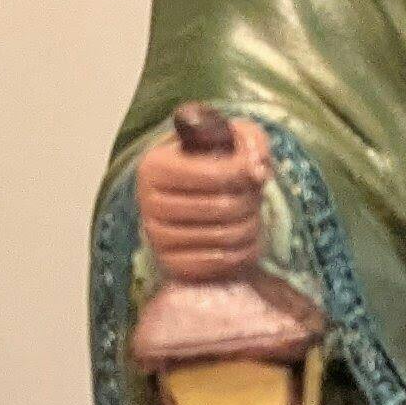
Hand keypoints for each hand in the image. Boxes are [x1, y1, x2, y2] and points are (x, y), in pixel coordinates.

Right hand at [137, 105, 271, 280]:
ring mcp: (156, 237)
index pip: (215, 175)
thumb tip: (257, 170)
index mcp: (154, 165)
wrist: (200, 204)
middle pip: (223, 207)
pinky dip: (244, 250)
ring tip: (249, 215)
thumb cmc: (216, 167)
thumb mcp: (232, 140)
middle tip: (254, 196)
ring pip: (226, 236)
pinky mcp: (171, 264)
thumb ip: (250, 140)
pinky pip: (221, 262)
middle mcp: (148, 201)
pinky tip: (242, 238)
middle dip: (251, 201)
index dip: (246, 174)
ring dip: (252, 225)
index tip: (256, 172)